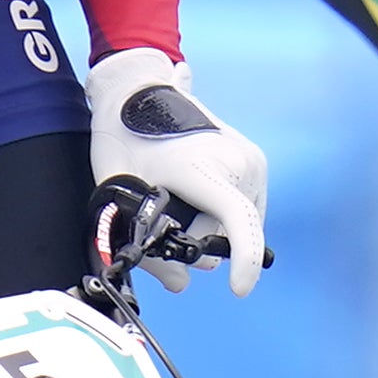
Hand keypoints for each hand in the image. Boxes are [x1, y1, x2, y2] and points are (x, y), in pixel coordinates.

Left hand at [86, 47, 268, 292]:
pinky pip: (243, 208)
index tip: (239, 288)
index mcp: (204, 168)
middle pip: (227, 233)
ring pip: (237, 222)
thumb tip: (180, 284)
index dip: (243, 260)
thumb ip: (149, 247)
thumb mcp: (122, 196)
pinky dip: (219, 212)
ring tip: (177, 195)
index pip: (237, 221)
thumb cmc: (124, 139)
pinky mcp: (255, 161)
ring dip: (208, 225)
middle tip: (163, 218)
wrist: (136, 89)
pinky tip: (192, 191)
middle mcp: (238, 162)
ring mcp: (251, 160)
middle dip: (197, 240)